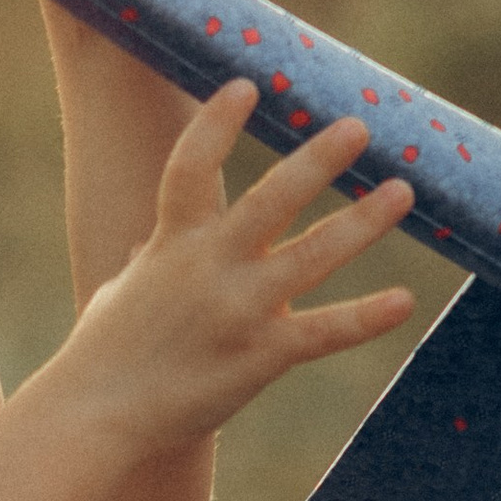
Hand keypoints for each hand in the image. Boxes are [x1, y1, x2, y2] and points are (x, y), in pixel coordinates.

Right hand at [53, 84, 415, 454]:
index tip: (246, 86)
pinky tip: (404, 301)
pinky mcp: (260, 356)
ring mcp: (238, 310)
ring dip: (362, 221)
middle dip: (317, 161)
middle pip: (271, 199)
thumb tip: (159, 244)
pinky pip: (323, 332)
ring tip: (402, 191)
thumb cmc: (104, 350)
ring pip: (312, 255)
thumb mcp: (125, 286)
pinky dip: (365, 317)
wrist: (97, 414)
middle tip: (358, 127)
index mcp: (173, 241)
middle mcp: (209, 266)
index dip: (217, 123)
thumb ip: (155, 258)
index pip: (192, 166)